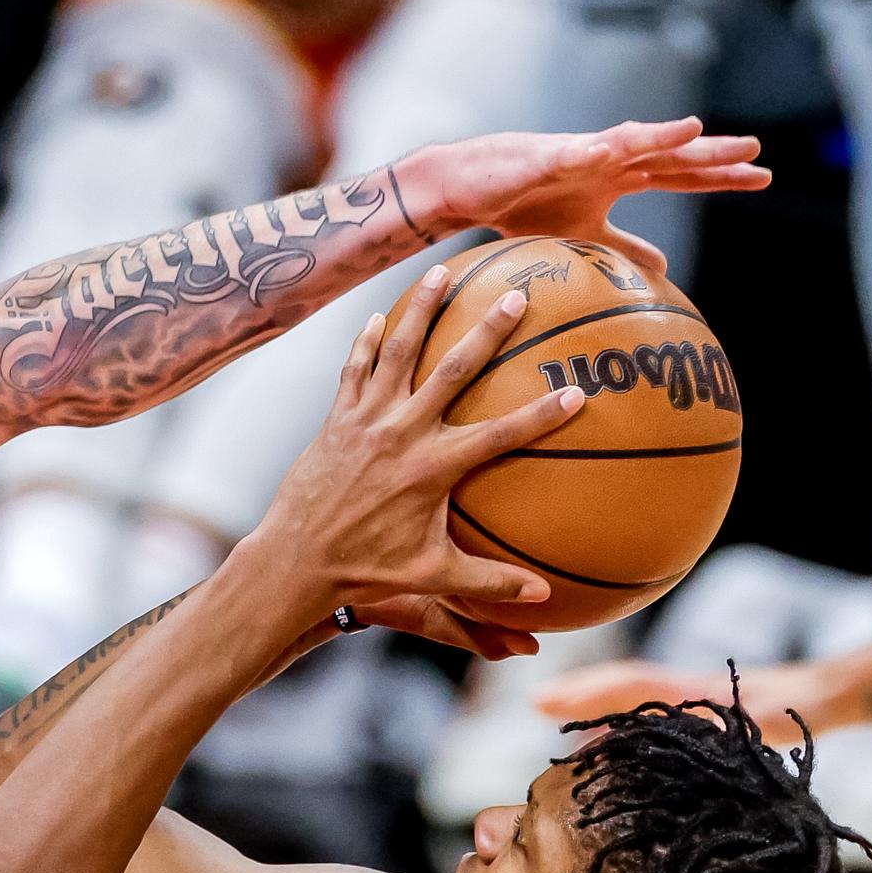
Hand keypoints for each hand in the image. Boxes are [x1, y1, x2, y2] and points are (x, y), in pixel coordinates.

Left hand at [245, 265, 584, 618]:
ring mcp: (365, 421)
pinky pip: (354, 369)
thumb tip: (542, 600)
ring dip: (421, 310)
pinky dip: (367, 340)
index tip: (577, 392)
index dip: (541, 415)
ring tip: (440, 272)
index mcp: (432, 469)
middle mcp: (401, 434)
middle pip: (452, 371)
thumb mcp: (432, 578)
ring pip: (397, 352)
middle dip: (487, 332)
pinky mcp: (337, 419)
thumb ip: (489, 584)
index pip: (499, 434)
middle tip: (515, 297)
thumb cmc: (365, 571)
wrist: (295, 559)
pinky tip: (380, 315)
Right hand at [426, 118, 770, 273]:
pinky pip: (571, 155)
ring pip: (628, 142)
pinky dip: (592, 151)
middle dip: (709, 153)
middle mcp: (608, 158)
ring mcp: (578, 154)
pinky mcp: (543, 158)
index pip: (681, 174)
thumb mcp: (585, 234)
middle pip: (668, 154)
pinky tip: (613, 149)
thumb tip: (664, 267)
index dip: (720, 177)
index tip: (762, 179)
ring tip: (694, 131)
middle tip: (755, 152)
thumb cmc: (524, 206)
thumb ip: (624, 245)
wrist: (469, 187)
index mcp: (620, 176)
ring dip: (659, 137)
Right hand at [536, 658, 826, 746]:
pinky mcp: (702, 712)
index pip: (630, 685)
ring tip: (561, 723)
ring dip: (597, 706)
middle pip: (621, 685)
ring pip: (633, 698)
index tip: (544, 701)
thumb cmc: (810, 705)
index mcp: (695, 692)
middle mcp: (686, 692)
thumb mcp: (776, 716)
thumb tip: (696, 726)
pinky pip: (649, 711)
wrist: (837, 690)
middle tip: (536, 704)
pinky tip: (616, 741)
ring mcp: (691, 700)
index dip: (587, 694)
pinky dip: (623, 720)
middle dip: (578, 693)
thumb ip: (739, 721)